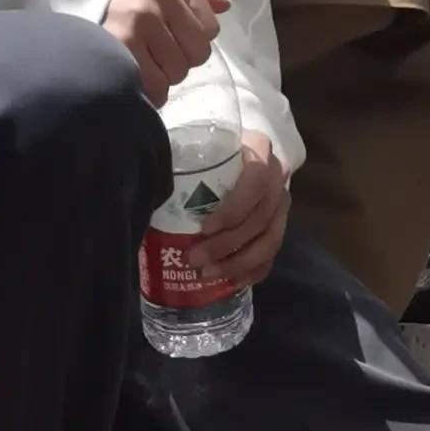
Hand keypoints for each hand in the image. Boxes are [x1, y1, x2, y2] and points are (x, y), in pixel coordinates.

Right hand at [103, 0, 226, 99]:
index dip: (191, 38)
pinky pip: (156, 86)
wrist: (65, 3)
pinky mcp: (120, 44)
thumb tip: (224, 6)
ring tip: (139, 62)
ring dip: (161, 76)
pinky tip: (133, 77)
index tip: (168, 34)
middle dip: (179, 60)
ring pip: (177, 72)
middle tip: (153, 53)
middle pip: (198, 53)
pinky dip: (148, 91)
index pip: (211, 27)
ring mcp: (139, 17)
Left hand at [184, 130, 290, 293]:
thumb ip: (177, 162)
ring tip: (208, 274)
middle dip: (227, 244)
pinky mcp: (279, 224)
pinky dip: (254, 271)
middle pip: (260, 217)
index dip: (234, 209)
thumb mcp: (194, 148)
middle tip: (195, 259)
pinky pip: (273, 254)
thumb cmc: (204, 149)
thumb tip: (149, 187)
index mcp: (258, 150)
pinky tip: (231, 282)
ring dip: (239, 262)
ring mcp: (281, 203)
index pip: (256, 182)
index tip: (204, 228)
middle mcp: (276, 176)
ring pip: (270, 240)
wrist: (228, 151)